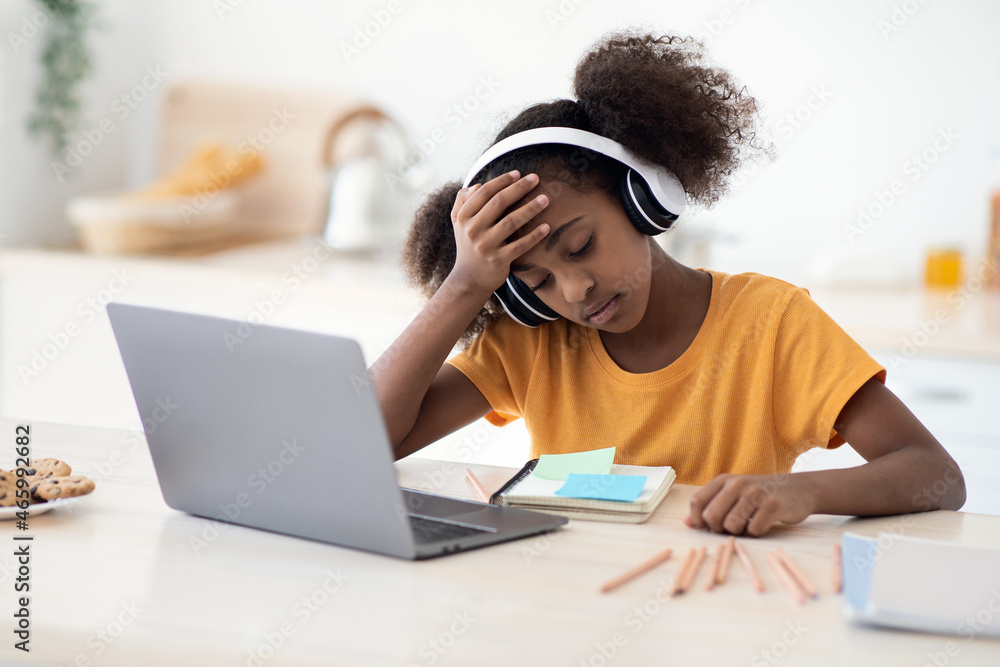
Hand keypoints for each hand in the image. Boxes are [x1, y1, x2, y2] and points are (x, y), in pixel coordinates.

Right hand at [448, 170, 550, 294]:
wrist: (469, 279)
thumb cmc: (469, 245)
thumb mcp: (459, 223)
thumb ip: (463, 201)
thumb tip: (478, 185)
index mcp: (463, 217)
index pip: (484, 192)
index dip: (502, 181)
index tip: (518, 173)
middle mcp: (472, 230)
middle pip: (498, 203)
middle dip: (519, 188)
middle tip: (536, 178)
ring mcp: (485, 246)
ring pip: (511, 222)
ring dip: (530, 208)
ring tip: (545, 199)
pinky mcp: (498, 260)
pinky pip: (519, 246)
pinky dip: (533, 236)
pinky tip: (546, 227)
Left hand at [683, 474, 815, 536]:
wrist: (798, 489)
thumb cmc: (760, 495)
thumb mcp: (732, 495)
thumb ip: (710, 506)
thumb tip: (686, 523)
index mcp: (724, 480)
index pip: (697, 502)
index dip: (698, 520)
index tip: (708, 527)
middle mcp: (738, 483)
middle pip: (711, 516)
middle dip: (718, 529)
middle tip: (730, 528)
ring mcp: (756, 493)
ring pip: (732, 525)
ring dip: (738, 533)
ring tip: (748, 525)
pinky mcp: (774, 505)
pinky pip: (754, 530)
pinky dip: (756, 533)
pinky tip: (762, 524)